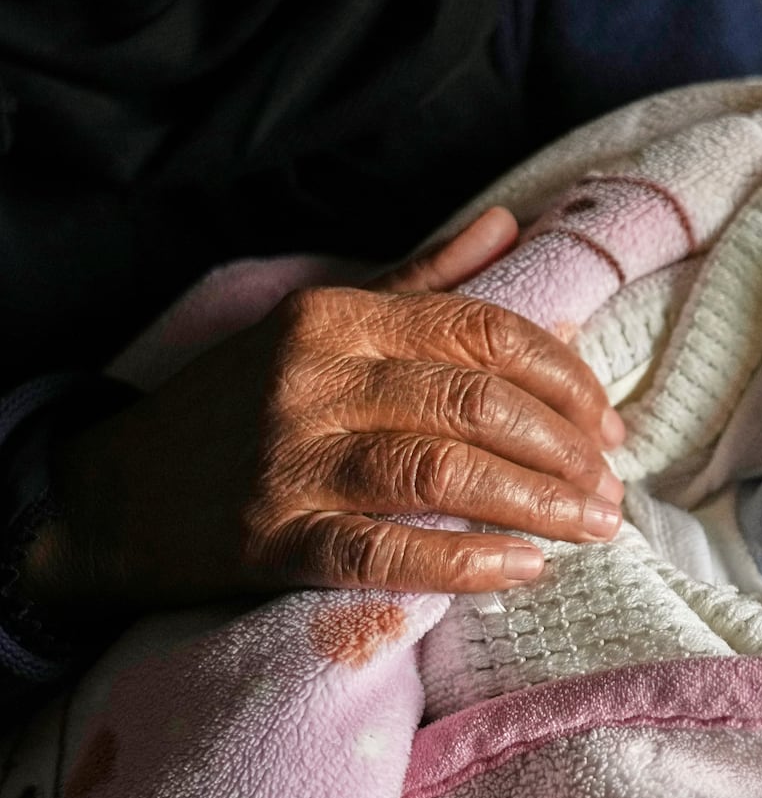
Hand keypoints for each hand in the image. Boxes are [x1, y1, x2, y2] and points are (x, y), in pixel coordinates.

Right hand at [22, 207, 625, 606]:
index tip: (610, 425)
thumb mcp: (322, 325)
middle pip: (477, 402)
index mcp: (337, 316)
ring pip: (444, 472)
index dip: (566, 380)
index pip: (484, 331)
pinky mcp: (270, 539)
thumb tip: (506, 227)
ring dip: (538, 504)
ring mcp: (289, 459)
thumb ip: (422, 282)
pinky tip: (523, 570)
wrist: (112, 496)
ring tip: (593, 529)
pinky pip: (385, 551)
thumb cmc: (242, 407)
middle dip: (567, 449)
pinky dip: (465, 561)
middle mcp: (314, 377)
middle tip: (613, 490)